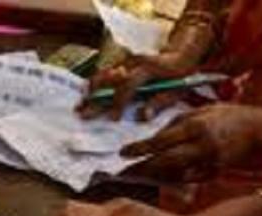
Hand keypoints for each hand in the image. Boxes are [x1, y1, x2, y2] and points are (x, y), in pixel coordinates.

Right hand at [77, 52, 194, 120]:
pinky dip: (95, 84)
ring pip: (103, 74)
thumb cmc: (180, 75)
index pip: (127, 85)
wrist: (182, 52)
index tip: (113, 118)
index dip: (119, 103)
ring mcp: (127, 60)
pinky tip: (86, 95)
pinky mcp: (123, 61)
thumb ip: (158, 104)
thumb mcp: (176, 91)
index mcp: (148, 69)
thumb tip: (141, 117)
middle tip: (82, 113)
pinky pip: (105, 73)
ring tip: (79, 105)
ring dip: (90, 90)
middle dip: (94, 98)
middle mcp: (134, 62)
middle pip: (108, 79)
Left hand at [118, 104, 261, 181]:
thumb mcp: (201, 111)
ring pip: (175, 174)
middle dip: (143, 168)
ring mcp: (209, 163)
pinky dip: (171, 180)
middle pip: (165, 161)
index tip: (123, 153)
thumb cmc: (227, 116)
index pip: (162, 140)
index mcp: (197, 126)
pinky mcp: (214, 174)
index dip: (140, 148)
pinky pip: (187, 179)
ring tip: (137, 175)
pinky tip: (158, 179)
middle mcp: (202, 146)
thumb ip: (177, 123)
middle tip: (124, 171)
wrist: (259, 131)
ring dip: (154, 176)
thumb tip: (154, 136)